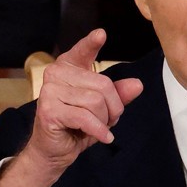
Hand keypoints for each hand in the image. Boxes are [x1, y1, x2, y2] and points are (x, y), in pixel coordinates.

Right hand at [0, 29, 143, 186]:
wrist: (53, 152)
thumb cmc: (75, 127)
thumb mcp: (102, 109)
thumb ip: (118, 95)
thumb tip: (137, 85)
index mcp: (68, 68)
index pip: (82, 51)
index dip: (91, 43)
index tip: (101, 35)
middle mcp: (56, 75)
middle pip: (102, 84)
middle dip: (113, 107)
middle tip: (107, 120)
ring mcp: (50, 91)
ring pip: (96, 102)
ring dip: (104, 120)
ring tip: (98, 128)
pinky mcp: (49, 111)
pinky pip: (86, 117)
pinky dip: (99, 130)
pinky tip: (103, 137)